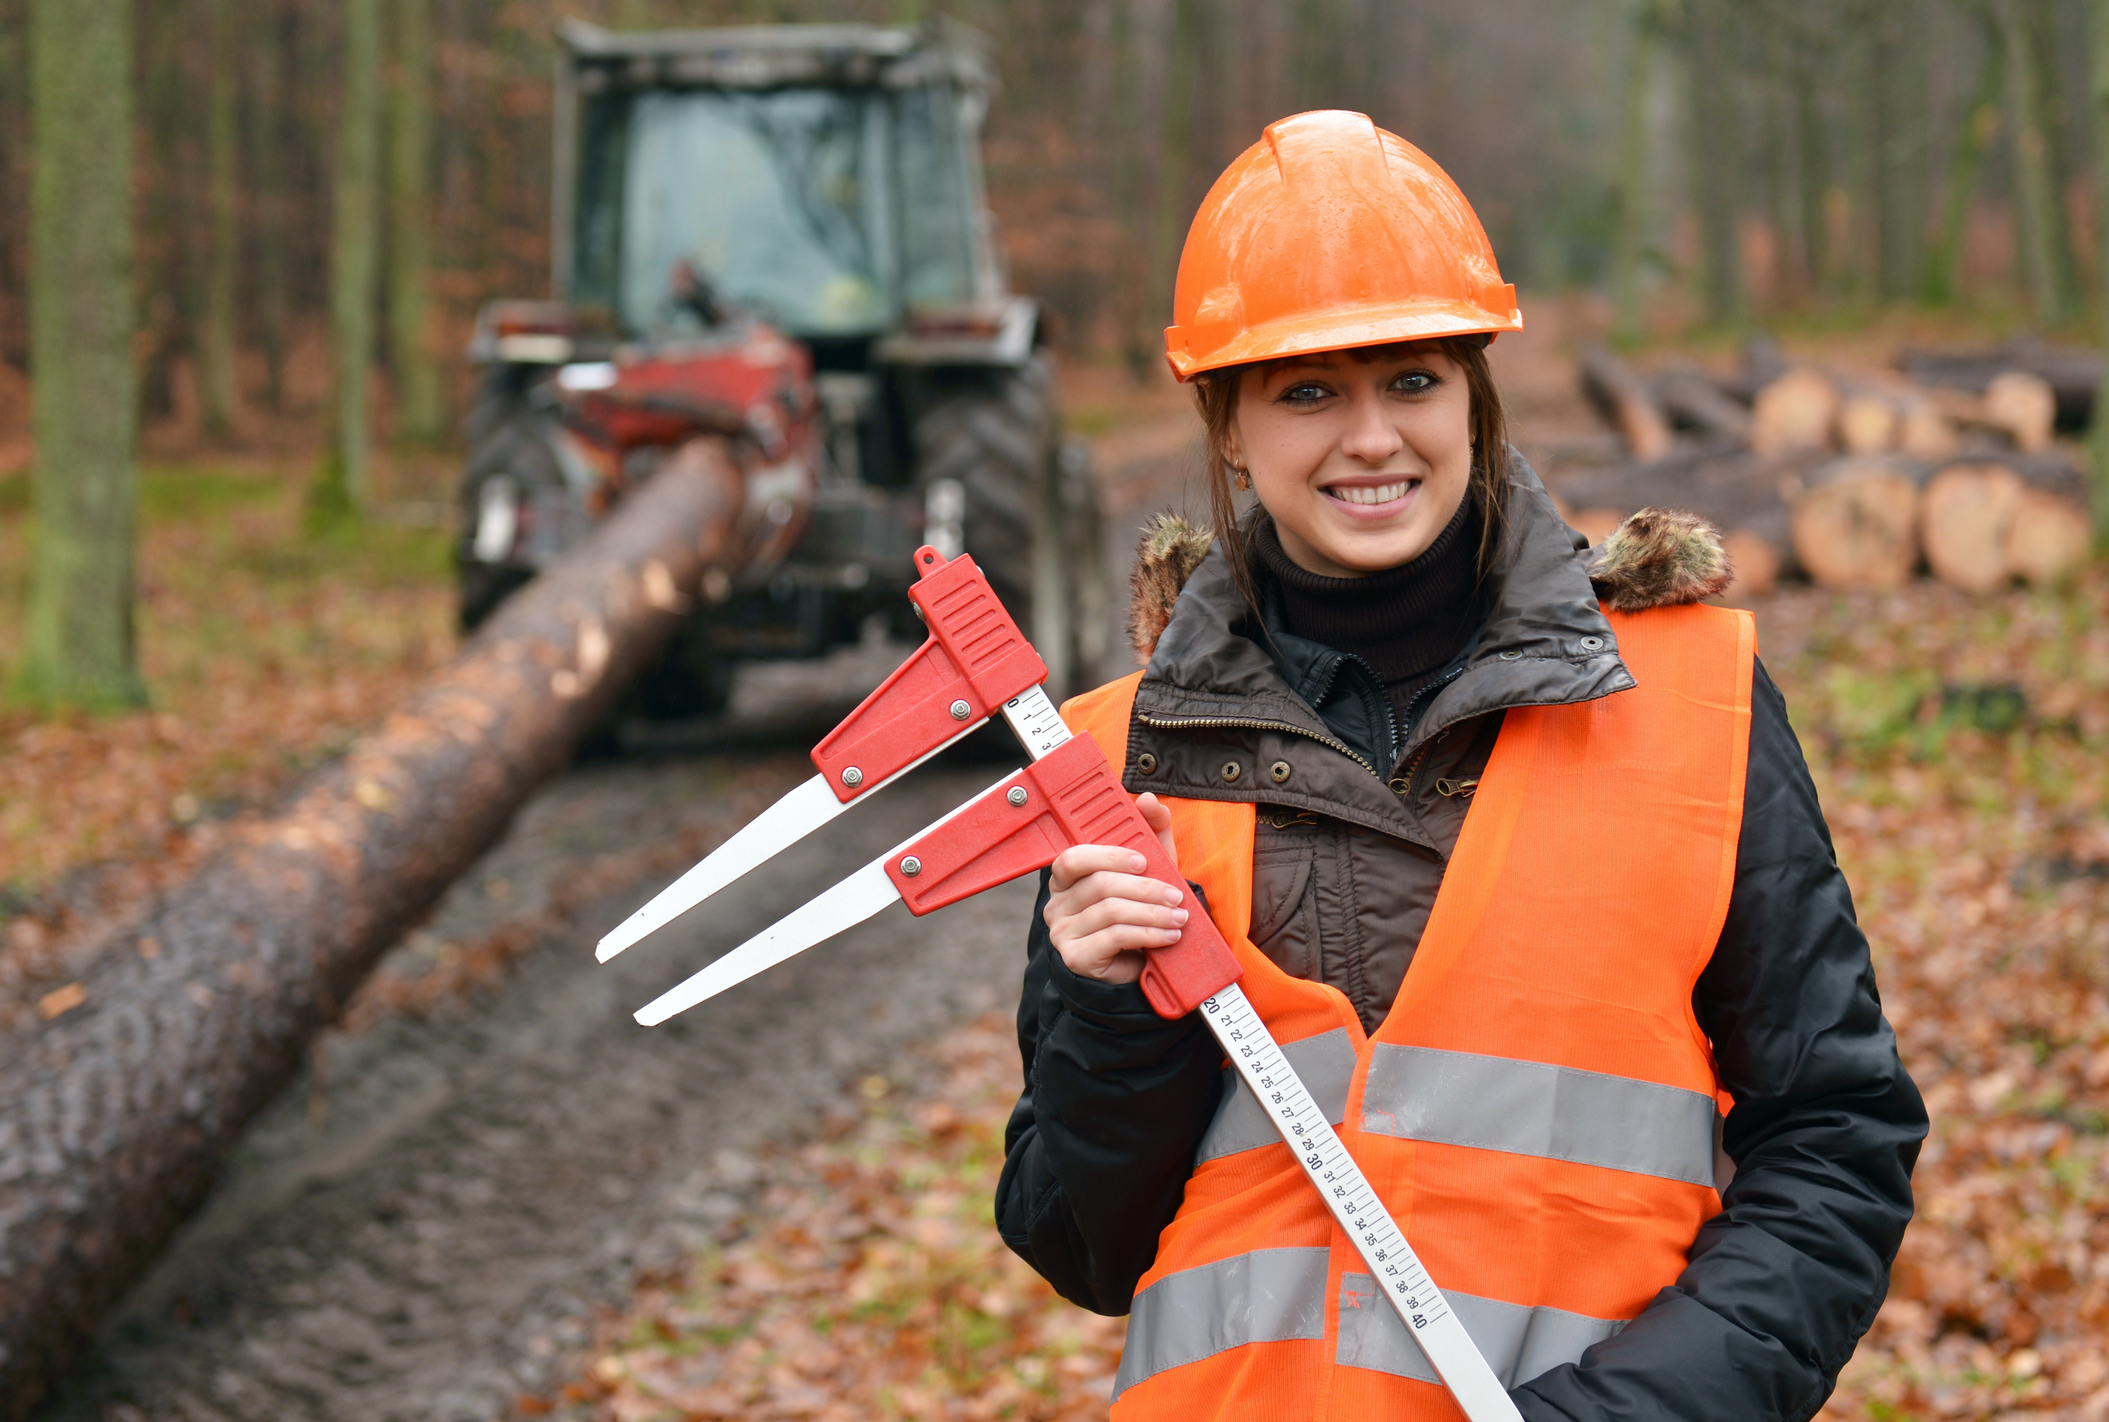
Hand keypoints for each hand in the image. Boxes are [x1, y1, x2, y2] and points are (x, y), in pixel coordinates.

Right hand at [1043, 793, 1187, 985]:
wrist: (1134, 966)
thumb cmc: (1137, 913)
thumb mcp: (1150, 870)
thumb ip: (1150, 832)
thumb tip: (1148, 800)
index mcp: (1067, 878)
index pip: (1073, 859)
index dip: (1108, 856)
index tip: (1143, 861)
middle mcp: (1057, 904)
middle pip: (1099, 886)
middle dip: (1145, 890)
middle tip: (1175, 896)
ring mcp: (1062, 932)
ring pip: (1110, 911)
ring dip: (1152, 913)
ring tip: (1178, 917)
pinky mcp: (1076, 957)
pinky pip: (1113, 938)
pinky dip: (1148, 934)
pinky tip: (1168, 936)